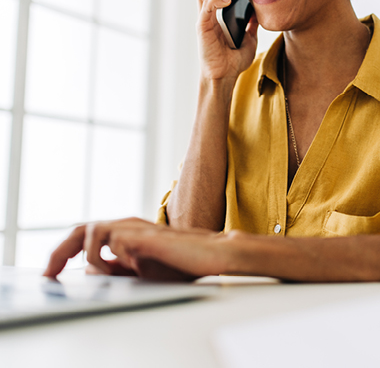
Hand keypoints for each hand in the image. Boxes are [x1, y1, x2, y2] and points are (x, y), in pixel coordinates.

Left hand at [43, 218, 229, 280]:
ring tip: (94, 269)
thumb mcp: (141, 269)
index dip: (61, 252)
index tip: (49, 273)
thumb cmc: (181, 261)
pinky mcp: (148, 237)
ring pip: (94, 229)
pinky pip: (117, 241)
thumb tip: (90, 271)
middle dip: (59, 251)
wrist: (212, 254)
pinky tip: (126, 265)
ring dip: (87, 253)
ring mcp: (137, 229)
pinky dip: (113, 255)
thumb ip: (117, 268)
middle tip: (48, 273)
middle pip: (80, 228)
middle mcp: (127, 226)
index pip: (83, 235)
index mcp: (124, 232)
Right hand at [196, 0, 258, 81]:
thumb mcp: (249, 39)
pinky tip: (228, 0)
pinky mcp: (202, 26)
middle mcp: (208, 15)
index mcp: (218, 16)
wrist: (225, 77)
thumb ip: (251, 25)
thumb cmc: (233, 62)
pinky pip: (206, 6)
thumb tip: (259, 14)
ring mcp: (204, 19)